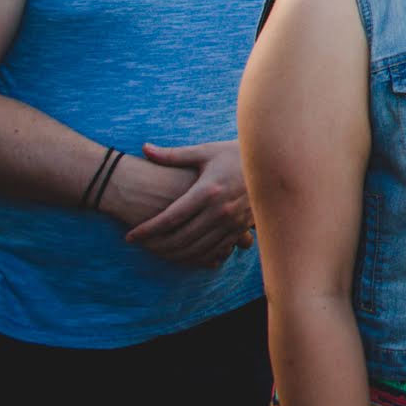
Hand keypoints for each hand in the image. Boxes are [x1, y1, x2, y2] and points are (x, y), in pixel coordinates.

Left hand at [124, 141, 253, 268]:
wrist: (276, 162)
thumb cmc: (235, 154)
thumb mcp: (205, 152)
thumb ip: (173, 155)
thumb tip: (144, 148)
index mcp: (208, 190)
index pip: (170, 218)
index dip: (147, 230)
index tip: (130, 236)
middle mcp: (220, 210)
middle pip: (180, 239)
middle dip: (155, 246)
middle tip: (140, 246)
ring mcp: (232, 222)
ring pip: (196, 249)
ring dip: (173, 255)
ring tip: (156, 252)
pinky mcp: (241, 229)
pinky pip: (214, 251)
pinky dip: (195, 257)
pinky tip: (182, 255)